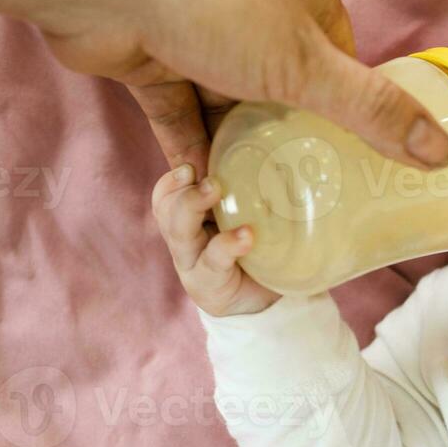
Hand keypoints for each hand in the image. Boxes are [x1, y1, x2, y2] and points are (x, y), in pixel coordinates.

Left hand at [38, 0, 447, 178]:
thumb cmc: (216, 9)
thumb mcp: (309, 70)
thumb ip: (374, 113)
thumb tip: (444, 153)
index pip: (342, 57)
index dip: (350, 108)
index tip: (355, 158)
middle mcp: (256, 5)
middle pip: (288, 84)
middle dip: (292, 135)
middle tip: (308, 192)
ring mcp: (200, 30)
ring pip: (232, 103)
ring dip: (240, 148)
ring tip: (259, 203)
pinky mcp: (153, 56)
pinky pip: (183, 112)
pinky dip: (193, 148)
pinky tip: (207, 191)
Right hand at [151, 164, 279, 316]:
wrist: (266, 303)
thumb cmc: (259, 253)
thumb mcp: (252, 217)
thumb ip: (253, 190)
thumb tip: (280, 144)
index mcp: (192, 220)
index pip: (167, 196)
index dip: (171, 181)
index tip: (189, 167)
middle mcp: (186, 241)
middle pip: (167, 211)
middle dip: (183, 192)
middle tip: (209, 180)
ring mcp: (193, 264)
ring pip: (179, 233)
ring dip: (193, 207)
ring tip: (215, 189)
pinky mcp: (208, 286)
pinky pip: (212, 263)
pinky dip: (227, 245)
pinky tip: (245, 236)